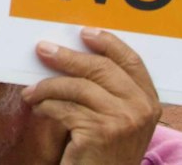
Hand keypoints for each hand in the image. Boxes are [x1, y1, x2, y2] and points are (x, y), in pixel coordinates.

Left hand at [20, 28, 160, 164]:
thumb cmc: (105, 149)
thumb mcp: (118, 117)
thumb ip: (109, 89)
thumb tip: (72, 51)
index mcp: (149, 100)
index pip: (131, 61)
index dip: (108, 42)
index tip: (84, 32)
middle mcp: (141, 108)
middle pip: (100, 68)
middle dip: (67, 57)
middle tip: (43, 49)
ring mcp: (123, 120)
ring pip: (77, 86)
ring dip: (47, 86)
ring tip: (32, 92)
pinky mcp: (101, 132)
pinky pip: (64, 108)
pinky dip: (45, 105)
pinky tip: (38, 108)